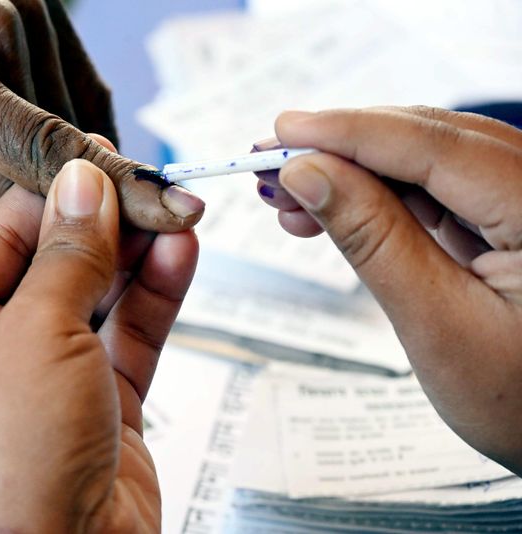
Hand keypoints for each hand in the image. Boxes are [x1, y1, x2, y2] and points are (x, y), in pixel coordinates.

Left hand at [0, 157, 198, 531]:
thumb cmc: (12, 469)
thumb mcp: (36, 337)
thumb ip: (67, 256)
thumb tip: (82, 186)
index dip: (51, 195)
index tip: (99, 160)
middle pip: (52, 263)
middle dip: (104, 225)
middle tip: (149, 185)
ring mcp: (47, 379)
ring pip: (98, 298)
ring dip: (137, 257)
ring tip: (175, 213)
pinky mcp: (100, 405)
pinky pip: (129, 338)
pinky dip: (155, 298)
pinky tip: (179, 256)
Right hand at [257, 106, 521, 473]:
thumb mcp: (436, 324)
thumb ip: (372, 239)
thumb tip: (307, 174)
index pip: (437, 147)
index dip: (351, 133)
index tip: (283, 132)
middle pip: (431, 141)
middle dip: (343, 147)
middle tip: (271, 162)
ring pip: (428, 161)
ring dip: (354, 172)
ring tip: (291, 195)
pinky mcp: (508, 218)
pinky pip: (436, 189)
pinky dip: (378, 196)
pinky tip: (332, 207)